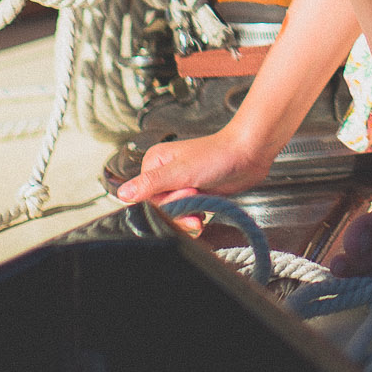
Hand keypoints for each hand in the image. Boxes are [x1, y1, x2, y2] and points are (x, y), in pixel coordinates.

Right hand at [114, 127, 272, 216]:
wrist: (249, 154)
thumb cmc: (218, 154)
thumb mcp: (181, 171)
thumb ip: (151, 183)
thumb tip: (123, 193)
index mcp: (154, 164)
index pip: (145, 197)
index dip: (164, 203)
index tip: (183, 195)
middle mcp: (164, 174)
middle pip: (160, 207)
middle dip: (178, 209)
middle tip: (195, 196)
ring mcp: (180, 185)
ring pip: (173, 213)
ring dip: (187, 216)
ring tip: (201, 208)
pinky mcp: (194, 194)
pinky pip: (186, 214)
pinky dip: (194, 217)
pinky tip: (203, 214)